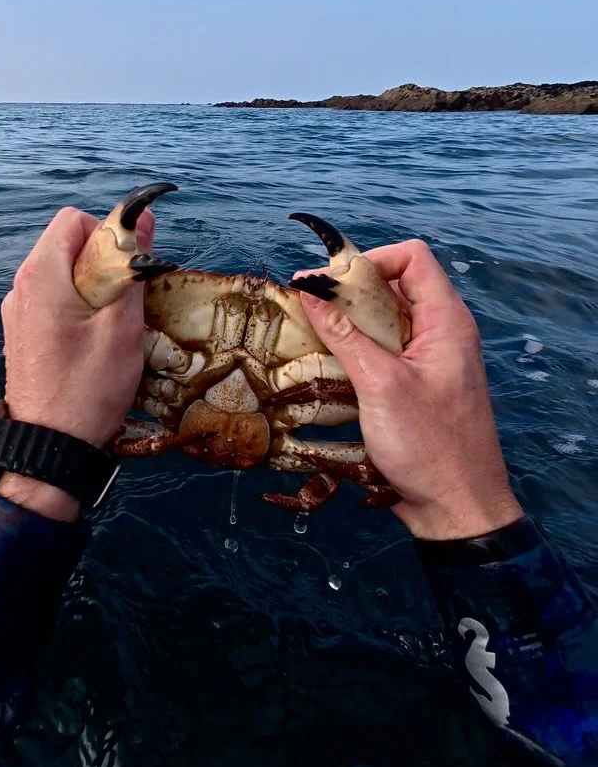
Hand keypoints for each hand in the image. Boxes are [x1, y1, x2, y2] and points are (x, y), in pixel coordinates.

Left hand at [0, 206, 153, 521]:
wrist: (49, 447)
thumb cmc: (88, 388)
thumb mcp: (122, 326)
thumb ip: (132, 268)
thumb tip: (141, 221)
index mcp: (42, 276)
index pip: (75, 220)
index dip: (110, 233)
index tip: (132, 268)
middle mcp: (22, 286)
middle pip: (68, 245)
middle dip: (104, 261)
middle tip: (128, 300)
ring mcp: (18, 311)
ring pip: (64, 273)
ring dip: (95, 286)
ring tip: (114, 325)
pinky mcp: (23, 333)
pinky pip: (55, 300)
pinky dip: (79, 307)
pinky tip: (95, 341)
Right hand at [297, 239, 522, 540]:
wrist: (457, 508)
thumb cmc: (430, 447)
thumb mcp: (380, 386)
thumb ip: (345, 335)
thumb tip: (311, 293)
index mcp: (446, 321)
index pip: (413, 258)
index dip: (371, 259)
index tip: (333, 283)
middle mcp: (442, 332)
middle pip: (395, 287)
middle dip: (351, 292)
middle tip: (310, 308)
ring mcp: (430, 360)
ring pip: (386, 321)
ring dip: (350, 324)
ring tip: (311, 335)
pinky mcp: (417, 384)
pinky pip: (385, 352)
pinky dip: (357, 351)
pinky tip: (329, 366)